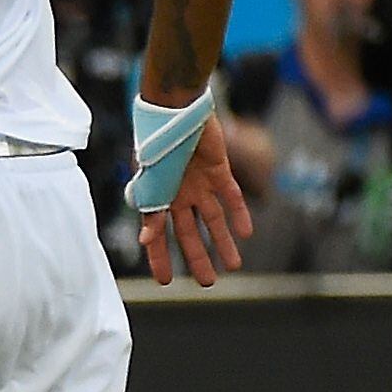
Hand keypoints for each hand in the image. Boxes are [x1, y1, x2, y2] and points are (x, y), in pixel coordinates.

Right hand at [138, 117, 252, 287]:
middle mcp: (177, 195)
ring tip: (234, 265)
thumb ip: (150, 210)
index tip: (165, 282)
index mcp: (156, 198)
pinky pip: (232, 197)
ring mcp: (199, 184)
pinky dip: (239, 214)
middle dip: (197, 258)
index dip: (160, 258)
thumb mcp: (151, 181)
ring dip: (222, 243)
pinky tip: (246, 233)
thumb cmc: (156, 143)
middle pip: (189, 233)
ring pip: (213, 220)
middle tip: (206, 283)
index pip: (158, 236)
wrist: (176, 109)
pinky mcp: (219, 170)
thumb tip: (145, 240)